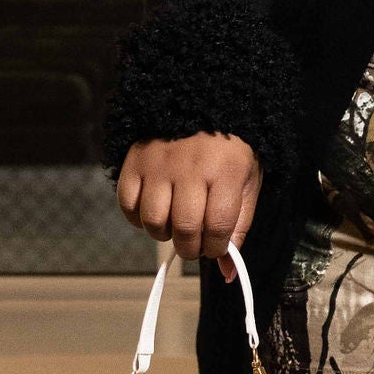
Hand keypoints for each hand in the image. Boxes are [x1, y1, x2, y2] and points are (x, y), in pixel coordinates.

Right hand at [116, 134, 261, 268]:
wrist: (201, 101)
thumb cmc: (228, 149)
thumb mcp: (246, 182)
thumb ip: (239, 226)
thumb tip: (227, 273)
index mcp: (225, 171)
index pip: (217, 227)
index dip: (216, 248)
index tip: (215, 247)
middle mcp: (190, 168)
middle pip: (184, 229)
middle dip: (191, 248)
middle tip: (195, 243)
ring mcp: (159, 164)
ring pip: (153, 221)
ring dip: (164, 234)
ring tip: (174, 223)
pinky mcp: (135, 162)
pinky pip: (128, 205)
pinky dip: (138, 218)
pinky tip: (155, 209)